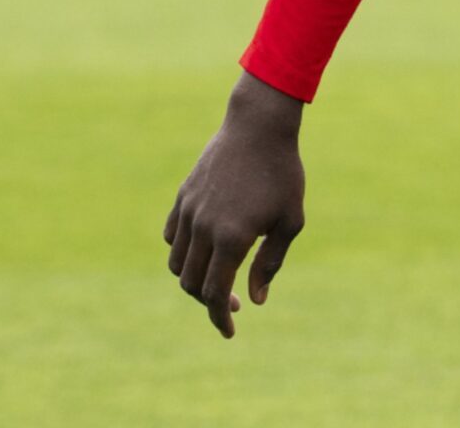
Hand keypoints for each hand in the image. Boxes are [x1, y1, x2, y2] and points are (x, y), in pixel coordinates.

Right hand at [164, 71, 306, 337]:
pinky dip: (182, 253)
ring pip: (177, 263)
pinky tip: (203, 252)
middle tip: (235, 303)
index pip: (215, 294)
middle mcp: (203, 227)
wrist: (258, 127)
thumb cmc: (282, 174)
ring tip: (218, 278)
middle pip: (192, 284)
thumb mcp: (289, 222)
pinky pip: (171, 237)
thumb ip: (269, 264)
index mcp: (231, 237)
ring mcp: (188, 211)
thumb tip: (254, 300)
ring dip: (193, 280)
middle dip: (210, 303)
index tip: (230, 332)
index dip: (220, 318)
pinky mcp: (182, 197)